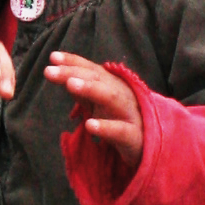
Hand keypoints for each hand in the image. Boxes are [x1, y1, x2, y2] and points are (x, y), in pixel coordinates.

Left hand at [45, 47, 145, 162]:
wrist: (154, 147)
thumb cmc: (123, 122)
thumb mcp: (101, 106)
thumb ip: (85, 92)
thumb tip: (65, 77)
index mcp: (114, 86)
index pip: (92, 70)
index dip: (74, 62)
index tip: (52, 57)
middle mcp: (123, 95)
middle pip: (98, 79)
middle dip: (74, 73)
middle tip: (49, 70)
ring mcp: (131, 114)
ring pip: (112, 98)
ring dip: (91, 89)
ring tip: (70, 84)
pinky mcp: (135, 137)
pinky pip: (121, 131)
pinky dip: (106, 127)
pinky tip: (89, 125)